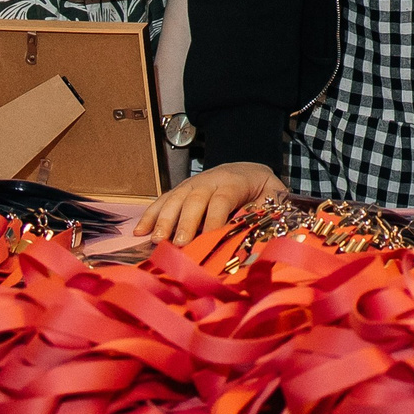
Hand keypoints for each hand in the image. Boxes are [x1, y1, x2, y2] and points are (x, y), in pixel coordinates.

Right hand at [135, 161, 285, 244]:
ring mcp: (191, 183)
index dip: (215, 219)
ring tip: (157, 240)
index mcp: (234, 182)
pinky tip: (139, 231)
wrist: (247, 169)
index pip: (222, 199)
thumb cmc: (261, 189)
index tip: (210, 240)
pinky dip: (150, 215)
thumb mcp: (274, 195)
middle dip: (186, 222)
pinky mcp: (180, 190)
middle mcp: (209, 180)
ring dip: (164, 220)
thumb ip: (270, 210)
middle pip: (195, 199)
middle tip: (179, 244)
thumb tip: (264, 230)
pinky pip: (163, 200)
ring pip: (176, 198)